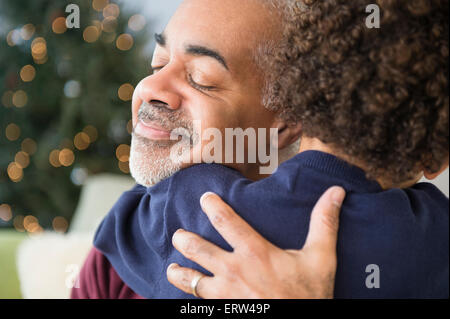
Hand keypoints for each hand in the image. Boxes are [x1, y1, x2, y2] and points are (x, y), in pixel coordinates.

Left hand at [167, 186, 345, 298]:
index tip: (204, 198)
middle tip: (179, 234)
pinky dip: (191, 298)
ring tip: (173, 267)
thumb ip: (324, 223)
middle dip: (184, 239)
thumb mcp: (321, 258)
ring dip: (178, 272)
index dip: (212, 205)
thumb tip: (336, 192)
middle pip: (197, 248)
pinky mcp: (223, 311)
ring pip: (190, 280)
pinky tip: (189, 297)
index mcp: (254, 252)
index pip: (226, 221)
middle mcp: (233, 271)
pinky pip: (198, 304)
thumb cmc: (309, 295)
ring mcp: (224, 294)